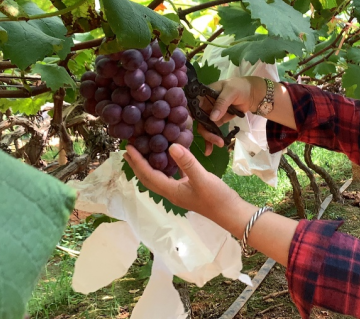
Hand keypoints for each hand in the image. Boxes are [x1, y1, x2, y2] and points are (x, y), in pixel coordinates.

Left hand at [123, 143, 243, 220]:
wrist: (232, 213)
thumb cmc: (217, 198)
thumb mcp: (202, 178)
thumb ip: (187, 162)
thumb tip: (171, 145)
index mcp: (171, 191)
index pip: (148, 175)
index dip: (138, 162)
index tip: (128, 148)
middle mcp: (172, 192)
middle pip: (148, 178)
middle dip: (137, 165)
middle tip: (128, 150)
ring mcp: (180, 191)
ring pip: (158, 178)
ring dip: (148, 166)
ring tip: (142, 153)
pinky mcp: (188, 189)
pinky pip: (170, 176)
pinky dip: (164, 166)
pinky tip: (168, 158)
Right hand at [198, 76, 264, 155]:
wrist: (252, 94)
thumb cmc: (239, 87)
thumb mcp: (231, 91)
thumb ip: (221, 103)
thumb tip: (212, 118)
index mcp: (204, 95)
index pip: (193, 106)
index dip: (189, 117)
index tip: (191, 129)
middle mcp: (204, 105)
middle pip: (199, 121)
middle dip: (206, 132)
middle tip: (217, 140)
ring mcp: (210, 114)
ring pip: (205, 127)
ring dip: (209, 138)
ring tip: (219, 145)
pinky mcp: (217, 121)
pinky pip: (212, 130)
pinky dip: (212, 139)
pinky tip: (211, 149)